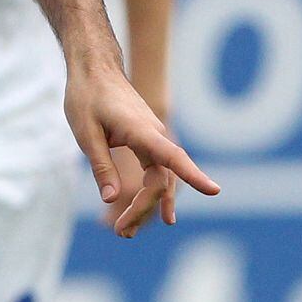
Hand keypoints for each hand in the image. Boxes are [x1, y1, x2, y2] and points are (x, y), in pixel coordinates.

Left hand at [65, 63, 216, 237]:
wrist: (94, 68)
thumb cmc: (87, 96)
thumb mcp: (86, 133)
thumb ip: (101, 166)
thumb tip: (112, 200)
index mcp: (141, 131)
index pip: (173, 157)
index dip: (194, 175)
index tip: (215, 191)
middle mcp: (153, 135)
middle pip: (161, 180)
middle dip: (144, 209)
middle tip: (121, 233)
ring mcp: (152, 137)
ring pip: (160, 178)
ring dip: (147, 206)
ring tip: (127, 232)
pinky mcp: (146, 140)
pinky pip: (155, 170)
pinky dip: (151, 192)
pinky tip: (152, 210)